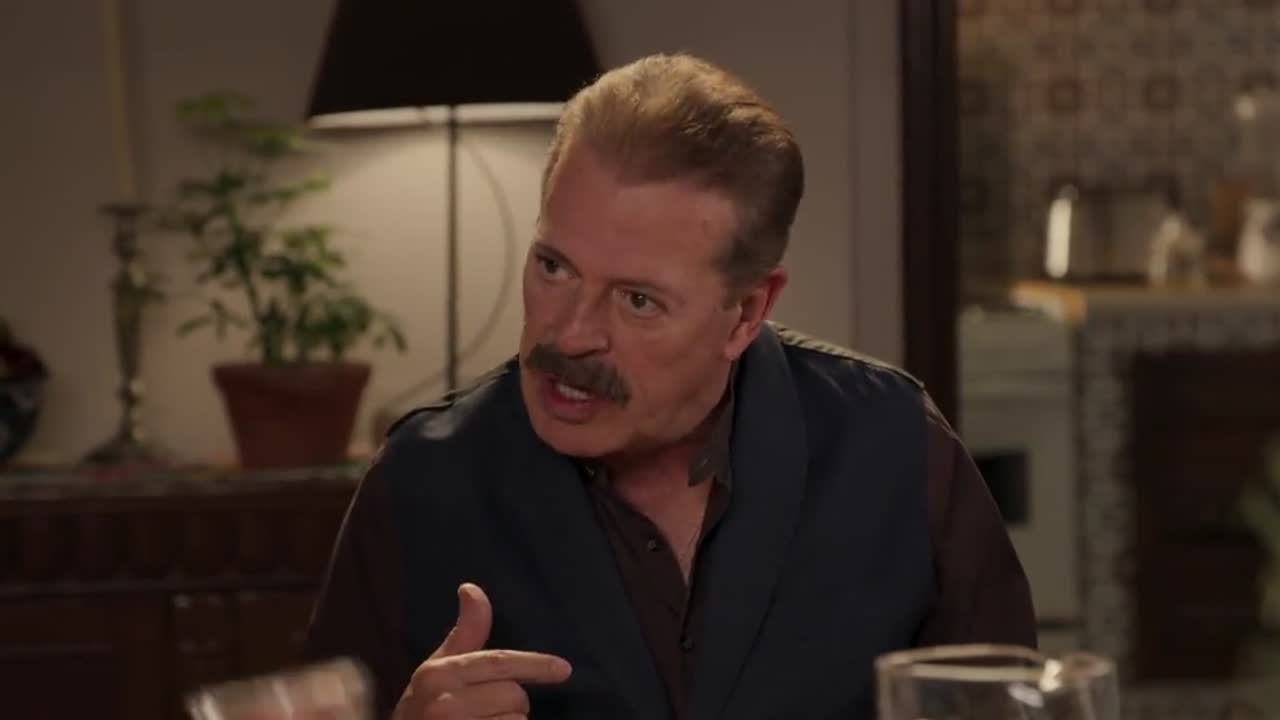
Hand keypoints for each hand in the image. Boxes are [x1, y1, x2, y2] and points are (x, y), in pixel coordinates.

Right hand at [393, 583, 571, 718]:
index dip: (536, 665)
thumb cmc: (423, 708)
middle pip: (514, 695)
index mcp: (439, 673)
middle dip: (512, 703)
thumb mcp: (438, 668)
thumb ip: (465, 633)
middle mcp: (445, 702)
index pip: (499, 663)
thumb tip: (472, 588)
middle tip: (485, 711)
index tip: (564, 670)